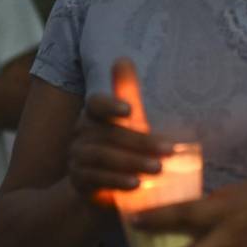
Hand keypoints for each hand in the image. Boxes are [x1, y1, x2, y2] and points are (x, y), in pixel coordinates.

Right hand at [67, 92, 172, 209]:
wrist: (103, 188)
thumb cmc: (121, 148)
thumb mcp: (129, 122)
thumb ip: (127, 92)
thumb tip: (122, 59)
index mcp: (93, 115)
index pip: (96, 104)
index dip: (110, 105)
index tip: (130, 110)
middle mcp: (81, 134)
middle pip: (108, 134)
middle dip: (140, 142)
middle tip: (169, 150)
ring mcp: (77, 158)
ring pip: (102, 156)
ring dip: (131, 162)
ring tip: (158, 169)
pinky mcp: (79, 181)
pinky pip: (96, 178)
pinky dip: (116, 181)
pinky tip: (136, 184)